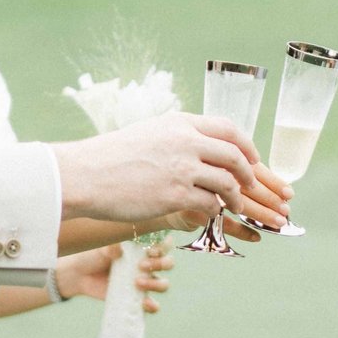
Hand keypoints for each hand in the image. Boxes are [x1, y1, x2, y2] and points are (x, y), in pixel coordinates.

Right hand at [52, 113, 289, 231]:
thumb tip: (201, 147)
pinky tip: (211, 215)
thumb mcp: (148, 133)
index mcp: (179, 123)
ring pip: (227, 182)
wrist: (84, 175)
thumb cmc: (111, 157)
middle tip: (250, 186)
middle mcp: (185, 141)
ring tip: (234, 206)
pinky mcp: (175, 195)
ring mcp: (182, 168)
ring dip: (235, 197)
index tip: (253, 159)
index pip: (228, 128)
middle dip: (248, 174)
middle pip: (234, 155)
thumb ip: (177, 137)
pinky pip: (210, 204)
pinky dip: (215, 211)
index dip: (247, 145)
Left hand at [56, 240, 172, 311]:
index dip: (164, 248)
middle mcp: (147, 265)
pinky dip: (152, 305)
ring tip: (137, 282)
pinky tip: (144, 303)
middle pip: (168, 264)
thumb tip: (118, 251)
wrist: (80, 275)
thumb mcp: (101, 249)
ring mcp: (144, 282)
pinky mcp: (137, 298)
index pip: (164, 246)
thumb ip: (111, 248)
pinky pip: (153, 304)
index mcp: (143, 248)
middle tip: (141, 266)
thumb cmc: (93, 256)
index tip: (151, 250)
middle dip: (161, 264)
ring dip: (156, 284)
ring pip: (163, 284)